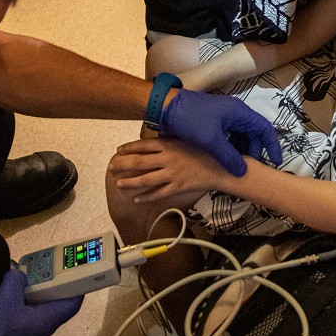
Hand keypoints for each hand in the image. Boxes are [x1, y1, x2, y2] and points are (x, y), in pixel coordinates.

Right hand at [0, 267, 81, 335]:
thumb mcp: (6, 296)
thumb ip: (16, 279)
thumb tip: (19, 275)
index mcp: (47, 320)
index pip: (73, 304)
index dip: (77, 286)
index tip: (76, 271)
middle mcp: (43, 328)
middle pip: (57, 303)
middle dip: (55, 285)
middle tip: (48, 268)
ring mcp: (31, 332)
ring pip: (42, 308)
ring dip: (38, 292)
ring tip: (30, 275)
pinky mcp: (18, 334)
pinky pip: (29, 313)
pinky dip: (26, 300)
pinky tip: (15, 291)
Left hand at [110, 137, 226, 203]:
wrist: (223, 166)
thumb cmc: (207, 150)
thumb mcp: (188, 139)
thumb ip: (171, 139)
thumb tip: (157, 137)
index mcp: (170, 145)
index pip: (143, 145)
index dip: (129, 148)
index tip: (118, 151)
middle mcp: (168, 158)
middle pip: (140, 162)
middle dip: (123, 165)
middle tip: (111, 167)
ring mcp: (172, 173)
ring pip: (146, 179)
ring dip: (130, 182)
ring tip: (118, 184)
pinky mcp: (178, 186)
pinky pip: (159, 193)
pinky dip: (146, 197)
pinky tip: (137, 199)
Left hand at [159, 88, 281, 177]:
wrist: (165, 107)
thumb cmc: (189, 119)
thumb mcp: (210, 140)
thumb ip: (228, 157)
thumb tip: (242, 172)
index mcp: (239, 113)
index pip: (264, 128)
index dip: (272, 145)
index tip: (275, 162)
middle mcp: (235, 113)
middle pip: (253, 134)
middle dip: (254, 151)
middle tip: (248, 168)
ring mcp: (224, 117)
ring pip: (241, 136)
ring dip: (241, 151)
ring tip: (236, 167)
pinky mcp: (214, 122)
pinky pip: (230, 136)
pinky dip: (231, 149)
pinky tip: (224, 160)